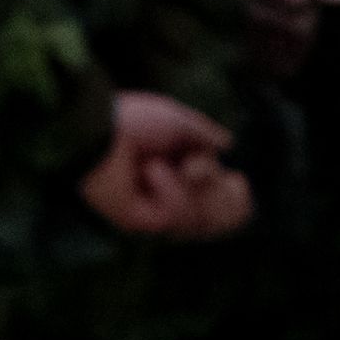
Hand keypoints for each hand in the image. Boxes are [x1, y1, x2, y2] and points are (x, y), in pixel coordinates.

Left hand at [84, 91, 252, 241]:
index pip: (208, 199)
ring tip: (181, 166)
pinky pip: (172, 217)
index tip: (240, 182)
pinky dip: (171, 192)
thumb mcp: (178, 121)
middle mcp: (161, 195)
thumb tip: (228, 145)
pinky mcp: (137, 221)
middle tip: (219, 177)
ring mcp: (149, 210)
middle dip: (218, 198)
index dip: (228, 196)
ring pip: (194, 220)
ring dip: (192, 190)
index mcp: (172, 170)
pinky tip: (153, 170)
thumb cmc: (133, 119)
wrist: (99, 129)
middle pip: (206, 218)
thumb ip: (203, 133)